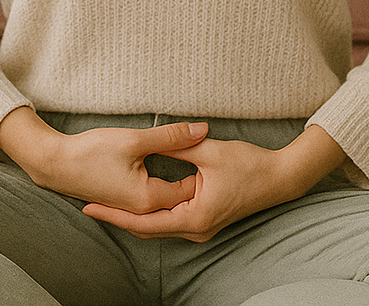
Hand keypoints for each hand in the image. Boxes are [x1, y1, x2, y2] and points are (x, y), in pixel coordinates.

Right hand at [0, 107, 207, 214]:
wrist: (54, 163)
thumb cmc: (90, 152)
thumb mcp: (134, 139)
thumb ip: (171, 136)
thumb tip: (203, 129)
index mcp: (148, 198)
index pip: (190, 189)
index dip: (204, 172)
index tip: (215, 153)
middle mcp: (142, 210)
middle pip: (180, 199)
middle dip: (196, 183)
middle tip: (212, 161)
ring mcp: (131, 208)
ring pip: (166, 202)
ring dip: (180, 188)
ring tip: (198, 169)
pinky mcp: (122, 202)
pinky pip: (152, 202)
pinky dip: (165, 190)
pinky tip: (171, 177)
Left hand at [81, 125, 347, 241]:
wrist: (281, 178)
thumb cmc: (250, 166)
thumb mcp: (209, 151)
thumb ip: (178, 145)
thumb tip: (151, 139)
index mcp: (193, 216)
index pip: (143, 222)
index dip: (114, 214)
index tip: (89, 205)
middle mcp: (195, 228)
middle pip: (146, 229)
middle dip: (117, 218)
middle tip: (87, 205)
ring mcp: (200, 227)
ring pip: (157, 227)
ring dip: (132, 216)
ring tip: (104, 203)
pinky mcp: (204, 220)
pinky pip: (169, 220)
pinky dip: (150, 213)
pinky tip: (134, 203)